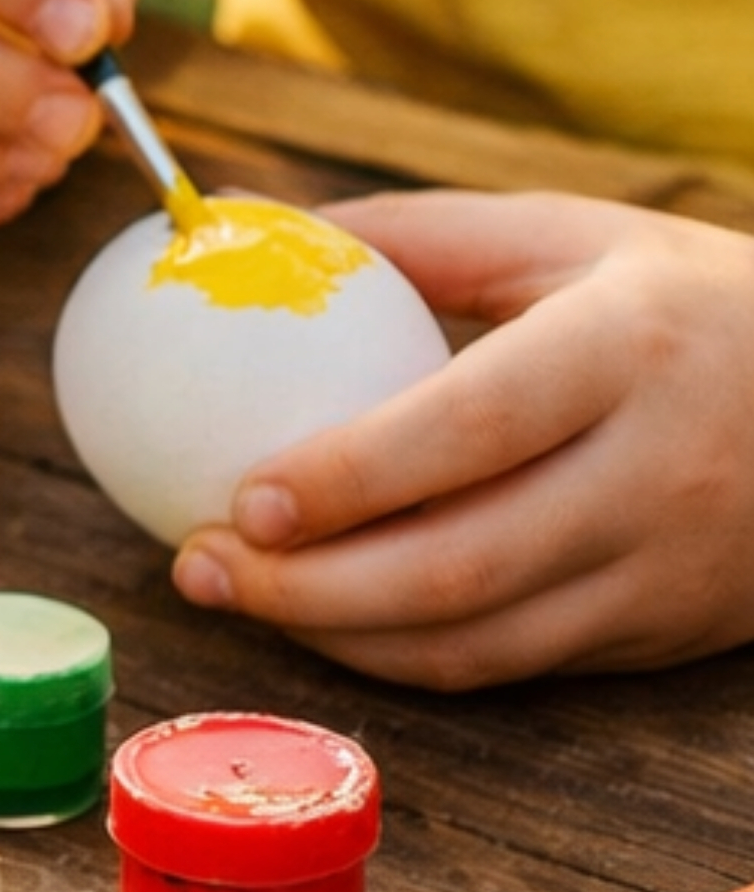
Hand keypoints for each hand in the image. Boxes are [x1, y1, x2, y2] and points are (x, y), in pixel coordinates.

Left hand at [173, 195, 753, 687]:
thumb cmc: (693, 303)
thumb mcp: (579, 238)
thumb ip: (427, 236)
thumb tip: (255, 226)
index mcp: (628, 352)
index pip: (470, 430)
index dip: (347, 477)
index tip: (238, 496)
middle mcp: (661, 471)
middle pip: (461, 564)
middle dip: (307, 586)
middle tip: (198, 565)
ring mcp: (671, 567)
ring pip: (482, 641)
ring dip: (338, 638)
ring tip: (236, 597)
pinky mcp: (671, 631)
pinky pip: (519, 666)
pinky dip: (407, 656)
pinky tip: (328, 622)